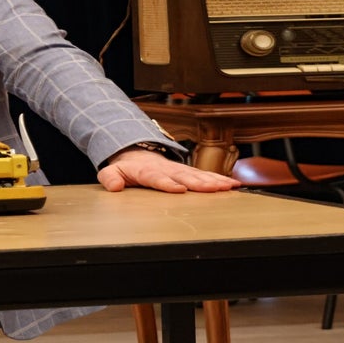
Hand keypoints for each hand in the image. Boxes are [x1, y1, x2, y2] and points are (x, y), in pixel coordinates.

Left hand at [97, 147, 241, 192]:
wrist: (137, 154)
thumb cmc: (126, 167)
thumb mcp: (112, 171)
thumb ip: (110, 178)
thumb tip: (114, 186)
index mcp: (147, 171)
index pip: (157, 178)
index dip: (167, 183)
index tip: (178, 189)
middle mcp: (166, 169)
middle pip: (183, 176)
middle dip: (199, 183)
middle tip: (214, 189)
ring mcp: (179, 170)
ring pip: (198, 175)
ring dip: (214, 181)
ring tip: (229, 187)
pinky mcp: (188, 172)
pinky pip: (205, 175)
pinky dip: (219, 179)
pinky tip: (234, 185)